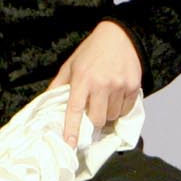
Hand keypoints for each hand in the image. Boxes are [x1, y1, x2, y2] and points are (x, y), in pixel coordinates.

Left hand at [52, 20, 141, 145]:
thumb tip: (47, 102)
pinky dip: (119, 109)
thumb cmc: (91, 51)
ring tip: (104, 101)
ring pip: (112, 116)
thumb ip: (59, 84)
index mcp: (82, 79)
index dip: (72, 129)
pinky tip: (116, 97)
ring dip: (107, 115)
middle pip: (96, 119)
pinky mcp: (133, 87)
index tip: (70, 144)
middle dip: (92, 121)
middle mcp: (101, 84)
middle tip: (91, 113)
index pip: (74, 109)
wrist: (120, 36)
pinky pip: (125, 109)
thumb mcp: (71, 65)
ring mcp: (119, 86)